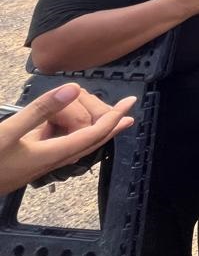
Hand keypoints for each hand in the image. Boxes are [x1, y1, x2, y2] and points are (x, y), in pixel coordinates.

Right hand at [0, 83, 135, 195]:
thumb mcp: (7, 132)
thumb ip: (40, 110)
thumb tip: (74, 88)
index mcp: (49, 155)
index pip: (92, 135)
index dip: (113, 118)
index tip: (130, 103)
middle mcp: (48, 164)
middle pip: (89, 144)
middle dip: (111, 127)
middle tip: (128, 112)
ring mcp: (36, 167)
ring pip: (75, 149)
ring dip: (93, 133)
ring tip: (107, 120)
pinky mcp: (26, 167)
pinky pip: (59, 151)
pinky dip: (72, 138)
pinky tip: (68, 132)